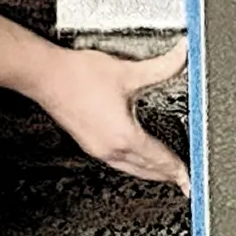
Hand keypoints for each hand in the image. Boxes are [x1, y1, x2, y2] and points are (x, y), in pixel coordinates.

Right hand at [33, 41, 190, 189]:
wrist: (46, 76)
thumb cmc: (78, 76)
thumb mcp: (128, 71)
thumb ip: (161, 65)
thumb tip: (182, 54)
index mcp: (124, 136)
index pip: (159, 159)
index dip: (178, 169)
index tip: (189, 180)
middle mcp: (110, 148)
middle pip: (146, 170)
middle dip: (167, 175)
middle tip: (182, 181)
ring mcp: (97, 148)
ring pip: (130, 169)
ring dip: (149, 171)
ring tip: (162, 172)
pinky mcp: (88, 143)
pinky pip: (117, 161)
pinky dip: (132, 163)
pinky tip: (133, 156)